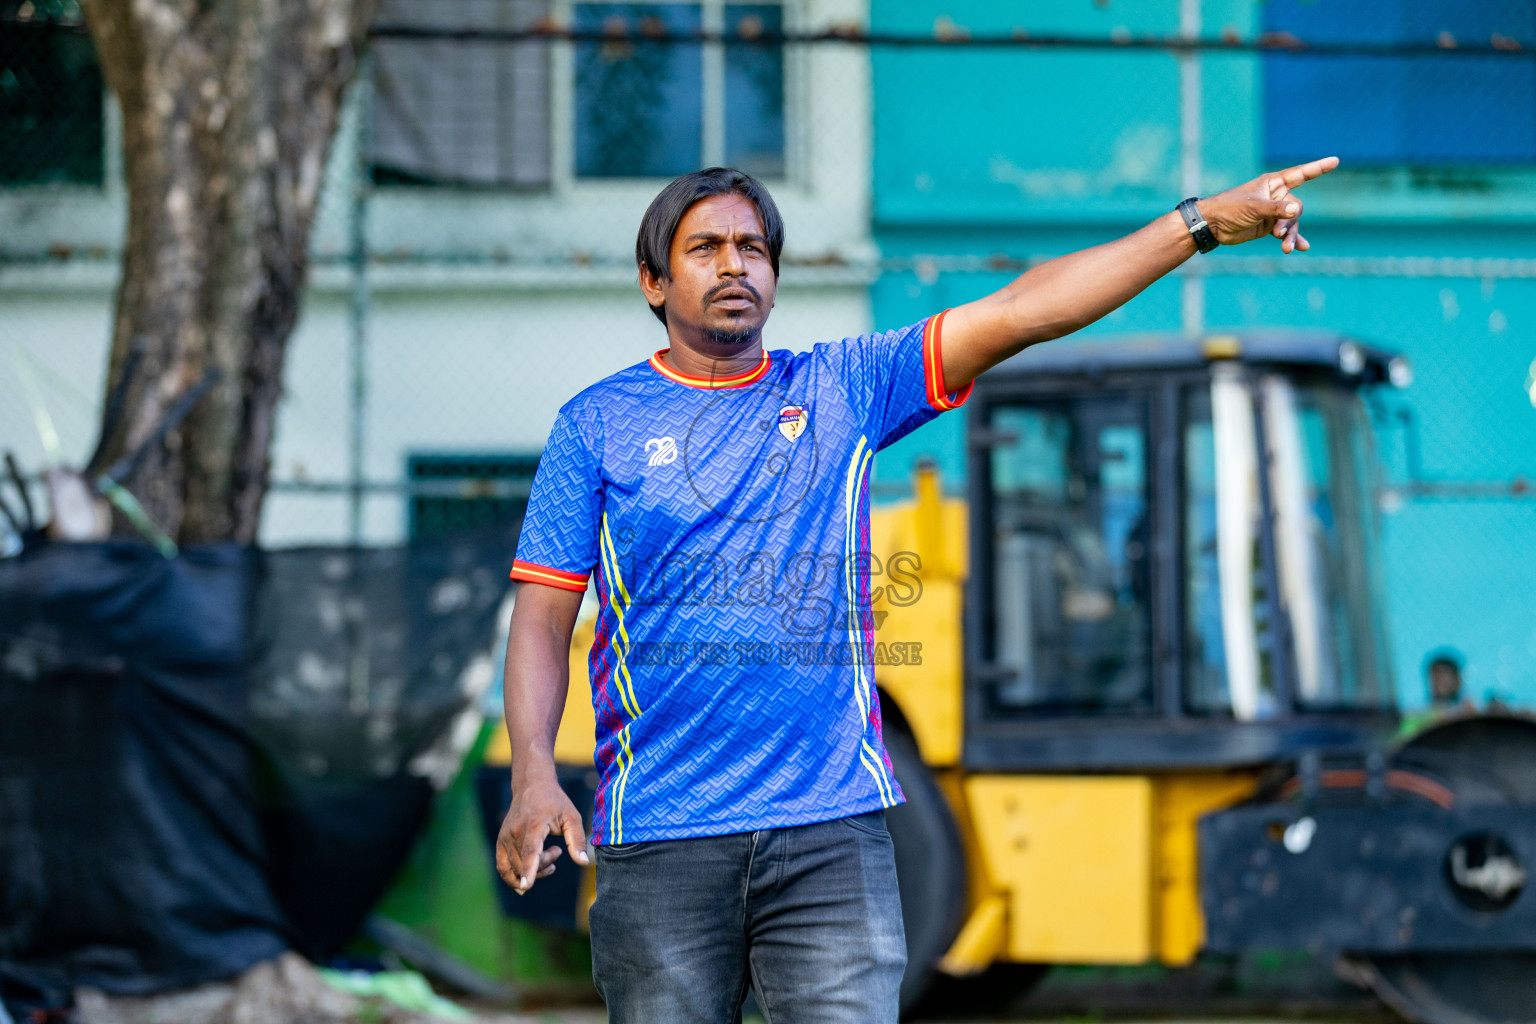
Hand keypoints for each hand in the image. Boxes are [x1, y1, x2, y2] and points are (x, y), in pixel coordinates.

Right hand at [495, 774, 590, 894]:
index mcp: (535, 824)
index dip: (529, 869)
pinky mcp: (500, 841)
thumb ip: (577, 840)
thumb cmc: (555, 802)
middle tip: (557, 851)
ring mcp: (505, 837)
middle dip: (544, 866)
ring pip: (516, 867)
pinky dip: (511, 877)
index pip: (530, 850)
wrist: (532, 786)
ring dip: (534, 870)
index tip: (526, 886)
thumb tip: (583, 862)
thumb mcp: (572, 817)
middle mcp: (516, 831)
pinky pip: (502, 866)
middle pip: (527, 863)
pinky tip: (523, 883)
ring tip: (548, 857)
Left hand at [1198, 156, 1338, 253]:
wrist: (1213, 225)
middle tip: (1277, 233)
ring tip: (1286, 249)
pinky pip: (1286, 232)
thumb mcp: (1254, 207)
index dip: (1317, 168)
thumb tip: (1296, 211)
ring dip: (1290, 236)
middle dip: (1289, 222)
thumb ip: (1275, 209)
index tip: (1335, 161)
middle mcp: (1276, 196)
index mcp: (1273, 183)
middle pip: (1296, 208)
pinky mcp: (1268, 226)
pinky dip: (1292, 240)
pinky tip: (1301, 248)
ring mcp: (1273, 212)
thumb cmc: (1230, 208)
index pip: (1300, 174)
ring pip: (1292, 223)